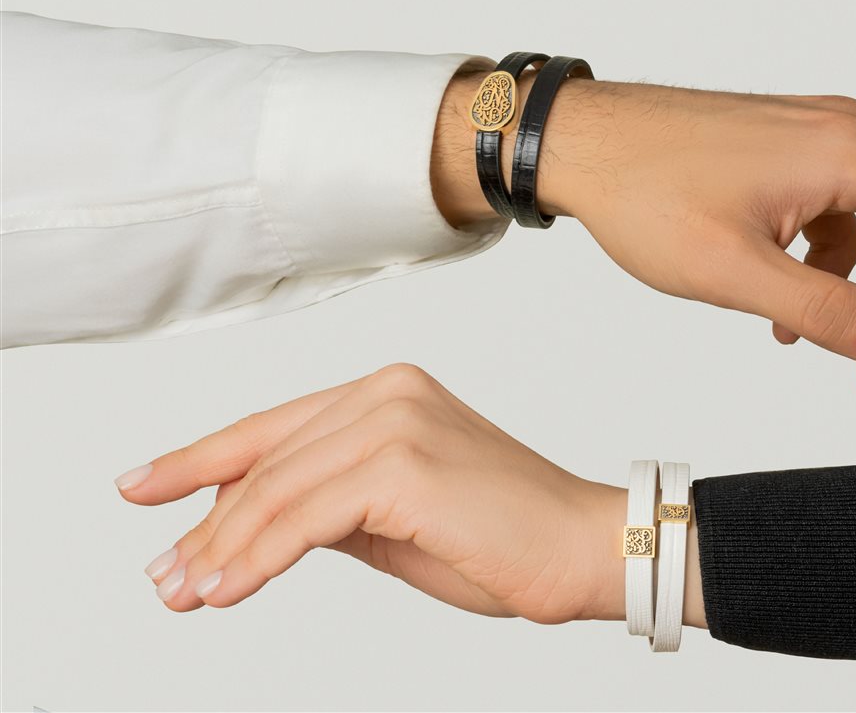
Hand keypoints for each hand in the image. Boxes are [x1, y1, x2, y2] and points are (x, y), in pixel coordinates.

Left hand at [116, 364, 706, 627]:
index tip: (144, 486)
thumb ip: (331, 509)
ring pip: (276, 489)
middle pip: (267, 461)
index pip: (274, 428)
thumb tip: (255, 529)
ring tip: (184, 592)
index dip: (200, 459)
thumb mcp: (397, 521)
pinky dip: (257, 558)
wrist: (584, 548)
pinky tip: (226, 589)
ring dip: (221, 547)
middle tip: (163, 575)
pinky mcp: (403, 464)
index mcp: (387, 392)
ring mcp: (395, 421)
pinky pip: (305, 518)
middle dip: (206, 522)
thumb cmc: (503, 538)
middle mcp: (386, 391)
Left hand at [432, 75, 855, 387]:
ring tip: (854, 361)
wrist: (584, 144)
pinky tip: (794, 320)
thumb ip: (826, 310)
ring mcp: (821, 142)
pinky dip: (838, 270)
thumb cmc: (644, 196)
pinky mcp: (793, 158)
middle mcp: (848, 135)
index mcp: (849, 153)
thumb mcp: (735, 273)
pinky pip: (845, 218)